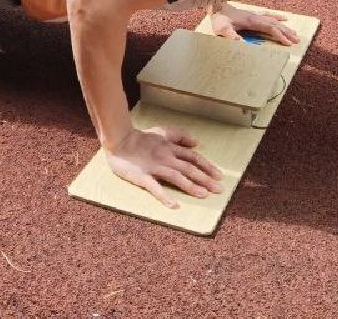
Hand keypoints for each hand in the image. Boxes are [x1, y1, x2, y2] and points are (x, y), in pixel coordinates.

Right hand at [104, 126, 223, 207]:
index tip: (219, 176)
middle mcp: (166, 157)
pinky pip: (155, 187)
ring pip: (176, 177)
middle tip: (218, 190)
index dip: (207, 166)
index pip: (193, 157)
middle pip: (189, 168)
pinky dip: (165, 197)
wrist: (118, 139)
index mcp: (170, 147)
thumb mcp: (161, 131)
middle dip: (205, 179)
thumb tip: (196, 143)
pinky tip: (175, 205)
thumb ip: (179, 135)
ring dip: (191, 186)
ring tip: (203, 195)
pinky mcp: (142, 176)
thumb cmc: (140, 137)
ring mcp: (154, 167)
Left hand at [209, 3, 299, 46]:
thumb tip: (240, 42)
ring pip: (274, 20)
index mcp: (252, 21)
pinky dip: (277, 17)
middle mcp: (256, 17)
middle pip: (275, 24)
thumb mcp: (222, 28)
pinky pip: (268, 16)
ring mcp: (254, 15)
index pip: (270, 28)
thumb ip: (230, 35)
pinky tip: (282, 18)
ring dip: (284, 27)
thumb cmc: (218, 18)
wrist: (214, 6)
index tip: (288, 44)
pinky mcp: (251, 15)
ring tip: (295, 32)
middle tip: (298, 40)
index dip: (280, 36)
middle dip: (287, 32)